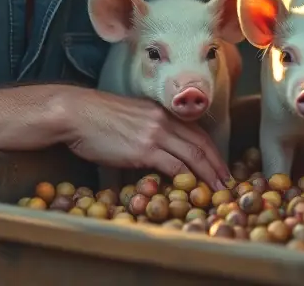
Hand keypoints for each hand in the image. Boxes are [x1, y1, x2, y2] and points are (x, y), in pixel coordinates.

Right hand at [61, 89, 231, 189]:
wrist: (75, 113)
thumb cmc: (96, 117)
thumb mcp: (130, 117)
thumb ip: (148, 130)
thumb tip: (157, 151)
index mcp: (162, 112)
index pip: (196, 132)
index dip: (212, 151)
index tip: (220, 167)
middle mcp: (164, 121)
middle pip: (201, 144)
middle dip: (217, 165)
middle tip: (228, 183)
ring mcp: (155, 134)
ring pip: (193, 156)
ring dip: (208, 176)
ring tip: (217, 191)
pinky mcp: (143, 149)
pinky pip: (173, 167)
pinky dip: (186, 179)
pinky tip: (191, 190)